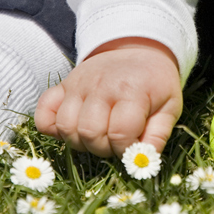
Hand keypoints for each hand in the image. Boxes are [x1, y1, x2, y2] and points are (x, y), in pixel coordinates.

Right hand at [34, 38, 181, 157]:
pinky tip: (72, 127)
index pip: (120, 135)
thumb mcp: (169, 107)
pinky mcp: (63, 85)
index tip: (132, 146)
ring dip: (80, 140)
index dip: (125, 150)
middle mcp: (101, 85)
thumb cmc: (155, 84)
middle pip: (89, 133)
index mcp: (131, 90)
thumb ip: (158, 136)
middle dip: (102, 148)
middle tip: (114, 141)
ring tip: (97, 134)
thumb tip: (142, 162)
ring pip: (65, 126)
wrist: (138, 51)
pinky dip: (51, 127)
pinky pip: (43, 113)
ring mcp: (78, 83)